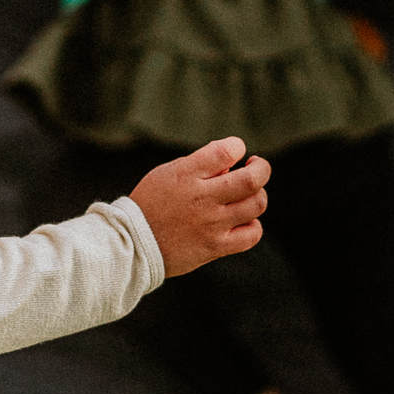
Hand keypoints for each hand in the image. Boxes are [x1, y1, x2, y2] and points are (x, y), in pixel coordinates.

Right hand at [129, 138, 269, 276]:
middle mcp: (202, 198)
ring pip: (256, 205)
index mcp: (186, 174)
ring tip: (247, 195)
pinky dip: (253, 225)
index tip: (234, 152)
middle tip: (255, 167)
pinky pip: (251, 235)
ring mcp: (211, 224)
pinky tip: (243, 220)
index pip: (226, 150)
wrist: (133, 244)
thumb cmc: (152, 203)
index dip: (237, 146)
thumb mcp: (168, 173)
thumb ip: (200, 165)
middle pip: (252, 180)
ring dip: (258, 195)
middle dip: (261, 168)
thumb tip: (233, 165)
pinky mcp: (215, 247)